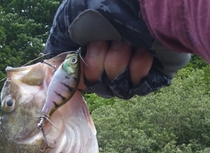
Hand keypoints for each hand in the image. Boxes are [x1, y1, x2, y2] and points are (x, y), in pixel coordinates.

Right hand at [45, 0, 189, 98]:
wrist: (148, 5)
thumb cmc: (111, 4)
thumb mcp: (72, 17)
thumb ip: (59, 43)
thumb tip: (55, 66)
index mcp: (94, 46)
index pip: (82, 77)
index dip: (82, 72)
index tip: (80, 59)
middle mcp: (113, 57)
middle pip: (98, 84)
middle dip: (99, 62)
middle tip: (109, 39)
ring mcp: (133, 67)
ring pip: (117, 87)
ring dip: (119, 60)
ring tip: (129, 40)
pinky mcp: (153, 75)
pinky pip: (138, 87)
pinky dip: (139, 67)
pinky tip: (144, 51)